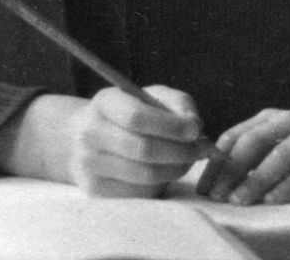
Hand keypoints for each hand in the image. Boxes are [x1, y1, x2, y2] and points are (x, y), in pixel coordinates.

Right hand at [65, 85, 205, 197]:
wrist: (88, 136)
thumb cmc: (130, 112)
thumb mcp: (152, 96)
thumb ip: (178, 104)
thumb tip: (195, 127)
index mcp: (105, 102)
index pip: (137, 117)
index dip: (170, 126)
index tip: (196, 129)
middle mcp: (90, 133)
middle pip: (142, 149)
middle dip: (180, 151)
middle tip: (202, 149)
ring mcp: (90, 164)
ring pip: (144, 175)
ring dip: (176, 169)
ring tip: (190, 159)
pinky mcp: (96, 189)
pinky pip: (139, 193)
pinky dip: (162, 183)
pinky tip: (169, 170)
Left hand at [196, 106, 289, 205]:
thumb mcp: (288, 144)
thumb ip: (261, 153)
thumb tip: (222, 179)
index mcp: (274, 117)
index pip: (236, 136)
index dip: (216, 161)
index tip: (202, 186)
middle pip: (253, 141)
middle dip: (230, 169)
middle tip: (215, 195)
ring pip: (279, 153)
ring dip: (256, 177)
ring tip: (239, 199)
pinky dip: (289, 184)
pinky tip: (274, 199)